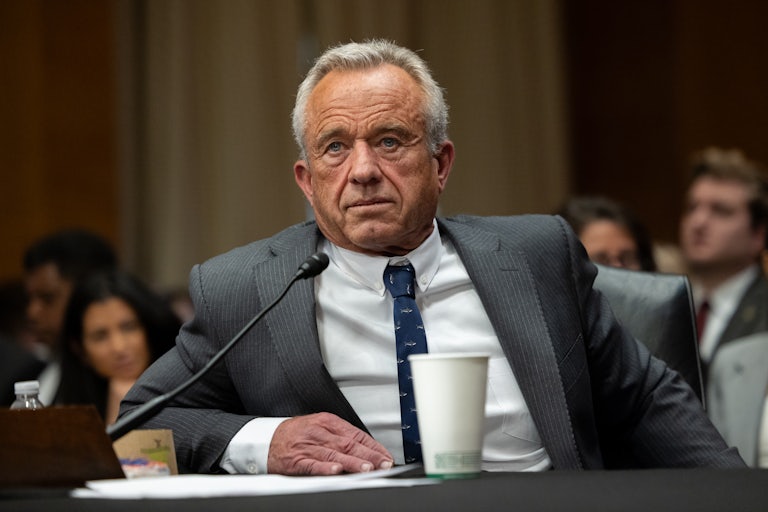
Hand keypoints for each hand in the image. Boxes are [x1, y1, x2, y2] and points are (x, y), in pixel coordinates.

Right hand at [267, 412, 393, 474]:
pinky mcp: (296, 460)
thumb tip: (365, 450)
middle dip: (368, 455)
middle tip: (383, 463)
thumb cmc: (295, 434)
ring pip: (333, 453)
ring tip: (366, 469)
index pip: (355, 434)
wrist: (265, 438)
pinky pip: (312, 464)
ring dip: (352, 462)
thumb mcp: (319, 427)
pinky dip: (325, 468)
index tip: (385, 456)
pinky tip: (336, 470)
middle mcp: (318, 432)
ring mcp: (307, 446)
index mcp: (326, 422)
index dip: (373, 446)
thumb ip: (340, 437)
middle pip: (348, 444)